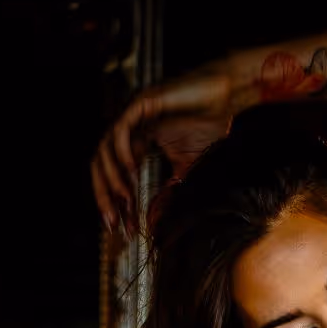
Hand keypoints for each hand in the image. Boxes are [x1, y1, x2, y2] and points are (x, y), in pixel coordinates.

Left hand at [91, 63, 234, 232]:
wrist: (224, 100)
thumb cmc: (209, 127)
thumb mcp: (186, 169)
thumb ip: (169, 194)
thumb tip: (154, 223)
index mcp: (137, 142)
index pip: (114, 175)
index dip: (113, 202)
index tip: (119, 227)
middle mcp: (131, 128)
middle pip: (101, 164)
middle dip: (104, 195)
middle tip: (113, 221)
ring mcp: (134, 114)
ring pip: (105, 148)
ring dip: (112, 177)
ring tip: (125, 198)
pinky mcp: (141, 103)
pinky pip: (121, 129)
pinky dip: (122, 151)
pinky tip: (131, 169)